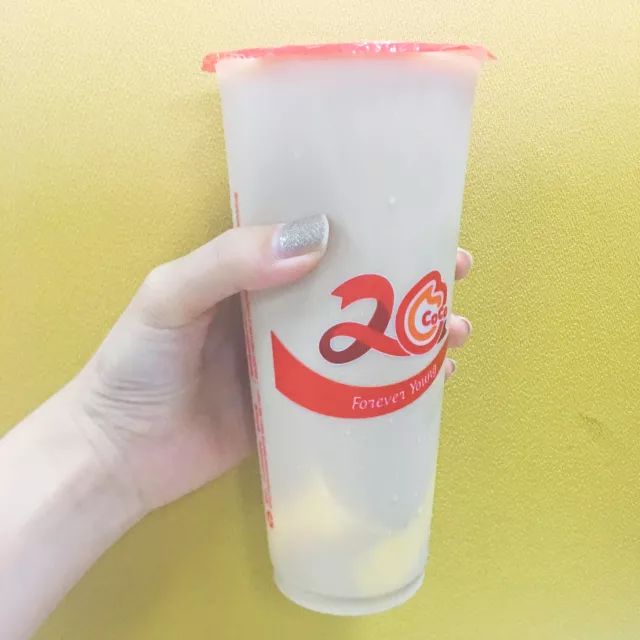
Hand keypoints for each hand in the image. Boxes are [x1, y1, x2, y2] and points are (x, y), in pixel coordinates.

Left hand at [66, 216, 472, 514]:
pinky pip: (357, 391)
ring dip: (414, 333)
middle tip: (455, 275)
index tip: (418, 220)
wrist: (120, 456)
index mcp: (252, 275)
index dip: (368, 227)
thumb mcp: (170, 297)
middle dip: (408, 280)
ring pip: (366, 339)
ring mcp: (297, 364)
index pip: (319, 239)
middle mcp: (281, 313)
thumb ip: (230, 262)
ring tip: (455, 331)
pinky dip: (396, 384)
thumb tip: (316, 237)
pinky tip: (434, 382)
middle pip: (356, 289)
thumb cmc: (136, 366)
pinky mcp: (303, 410)